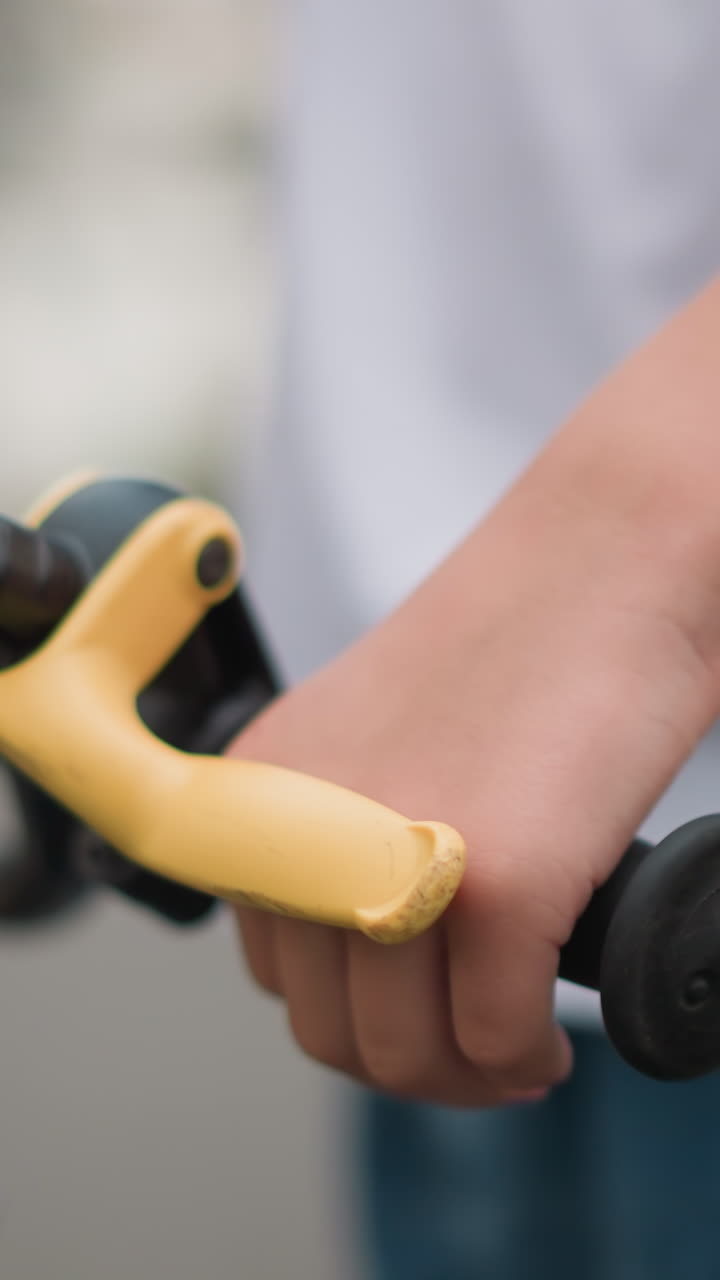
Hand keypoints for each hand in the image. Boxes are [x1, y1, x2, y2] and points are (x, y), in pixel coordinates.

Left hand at [230, 457, 717, 1107]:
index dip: (356, 1013)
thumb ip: (347, 835)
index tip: (417, 1014)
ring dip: (469, 1074)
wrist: (607, 554)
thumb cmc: (518, 636)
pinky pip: (499, 1035)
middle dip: (415, 1064)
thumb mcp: (378, 739)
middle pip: (333, 1032)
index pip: (274, 969)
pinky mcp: (498, 883)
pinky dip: (526, 1056)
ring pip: (411, 1056)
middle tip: (480, 1050)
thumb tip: (380, 947)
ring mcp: (395, 862)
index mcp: (262, 794)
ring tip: (516, 1050)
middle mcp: (305, 832)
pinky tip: (548, 1041)